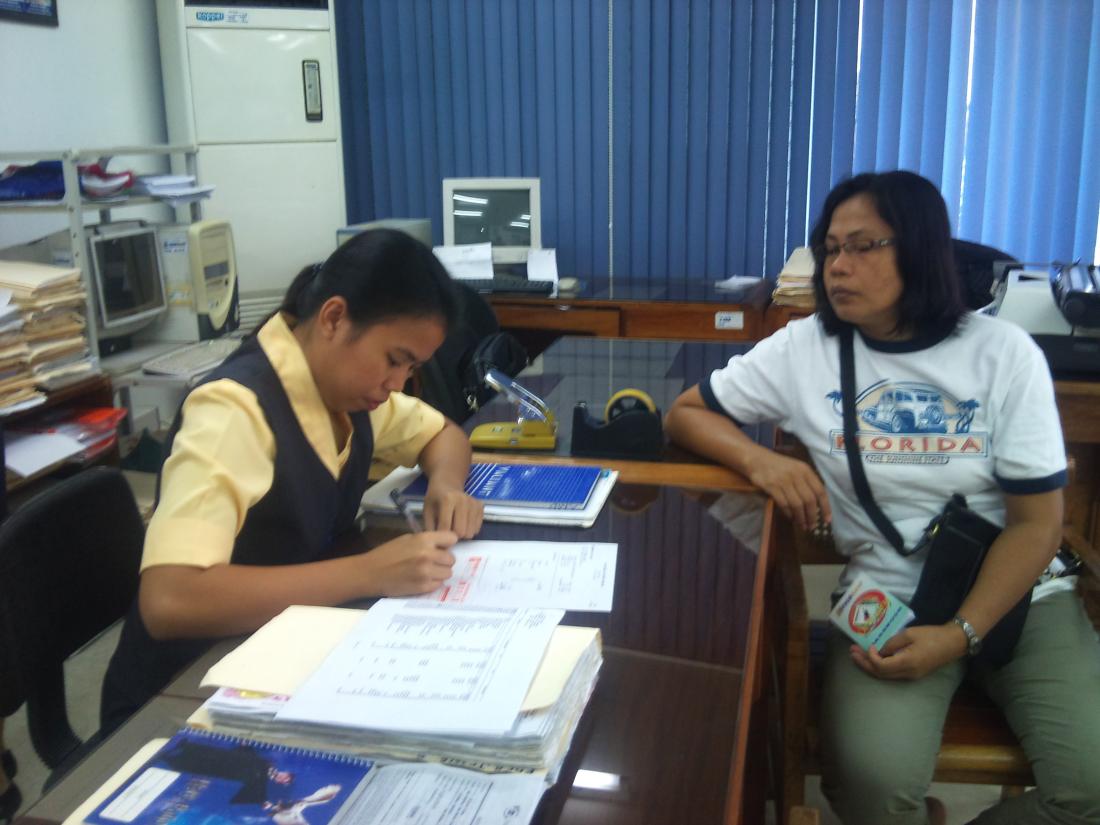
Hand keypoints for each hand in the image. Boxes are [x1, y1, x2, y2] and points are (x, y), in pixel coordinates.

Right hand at [360, 531, 456, 595]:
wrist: (371, 573)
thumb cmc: (387, 553)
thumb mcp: (408, 539)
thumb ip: (427, 541)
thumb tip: (444, 546)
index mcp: (424, 539)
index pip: (452, 538)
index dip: (448, 543)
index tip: (443, 547)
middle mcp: (428, 555)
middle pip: (452, 559)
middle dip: (444, 560)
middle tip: (433, 562)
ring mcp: (427, 573)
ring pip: (448, 573)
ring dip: (440, 572)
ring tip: (427, 571)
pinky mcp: (424, 587)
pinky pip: (439, 584)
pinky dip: (433, 582)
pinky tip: (421, 579)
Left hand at [423, 484, 483, 537]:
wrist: (447, 484)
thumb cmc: (435, 498)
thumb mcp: (427, 510)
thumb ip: (430, 527)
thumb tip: (437, 545)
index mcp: (448, 499)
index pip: (446, 527)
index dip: (440, 535)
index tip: (437, 536)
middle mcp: (464, 500)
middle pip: (461, 532)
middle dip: (453, 536)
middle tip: (447, 531)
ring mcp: (474, 503)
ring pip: (470, 532)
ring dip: (462, 534)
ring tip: (454, 526)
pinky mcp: (481, 507)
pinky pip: (477, 529)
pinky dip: (469, 529)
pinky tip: (463, 522)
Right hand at [745, 450, 830, 531]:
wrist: (756, 458)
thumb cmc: (778, 465)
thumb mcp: (796, 468)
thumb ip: (806, 482)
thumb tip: (817, 505)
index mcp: (805, 470)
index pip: (820, 491)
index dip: (825, 507)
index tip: (826, 520)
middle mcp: (796, 475)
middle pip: (809, 500)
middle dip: (812, 516)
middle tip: (812, 526)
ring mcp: (784, 481)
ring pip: (797, 504)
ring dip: (801, 518)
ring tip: (802, 526)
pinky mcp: (772, 486)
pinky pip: (784, 504)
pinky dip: (788, 513)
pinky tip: (790, 518)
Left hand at [849, 624, 967, 680]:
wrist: (953, 643)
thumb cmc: (932, 635)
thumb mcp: (909, 634)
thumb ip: (891, 643)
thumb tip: (878, 650)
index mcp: (908, 663)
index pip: (881, 666)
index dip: (870, 658)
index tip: (868, 645)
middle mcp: (908, 673)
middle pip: (880, 674)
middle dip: (864, 664)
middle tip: (851, 652)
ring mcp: (911, 676)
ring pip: (885, 676)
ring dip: (870, 666)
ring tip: (857, 655)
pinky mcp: (913, 674)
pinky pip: (892, 674)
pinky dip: (880, 667)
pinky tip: (873, 658)